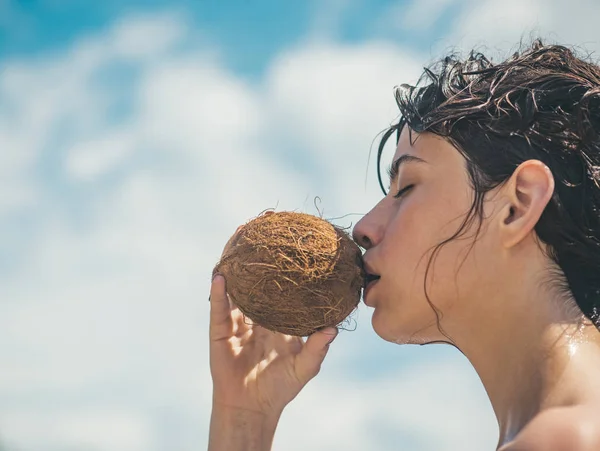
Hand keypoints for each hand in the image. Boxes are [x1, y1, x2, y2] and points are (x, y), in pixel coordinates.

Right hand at [209, 221, 337, 416]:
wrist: (252, 408)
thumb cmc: (280, 387)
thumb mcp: (305, 367)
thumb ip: (317, 348)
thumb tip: (334, 328)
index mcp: (276, 318)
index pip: (279, 287)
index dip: (282, 267)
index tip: (291, 244)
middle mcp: (256, 314)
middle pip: (254, 279)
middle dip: (256, 255)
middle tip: (260, 229)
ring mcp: (237, 321)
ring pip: (234, 288)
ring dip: (234, 265)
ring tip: (236, 240)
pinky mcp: (220, 332)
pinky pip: (219, 309)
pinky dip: (219, 294)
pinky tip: (220, 277)